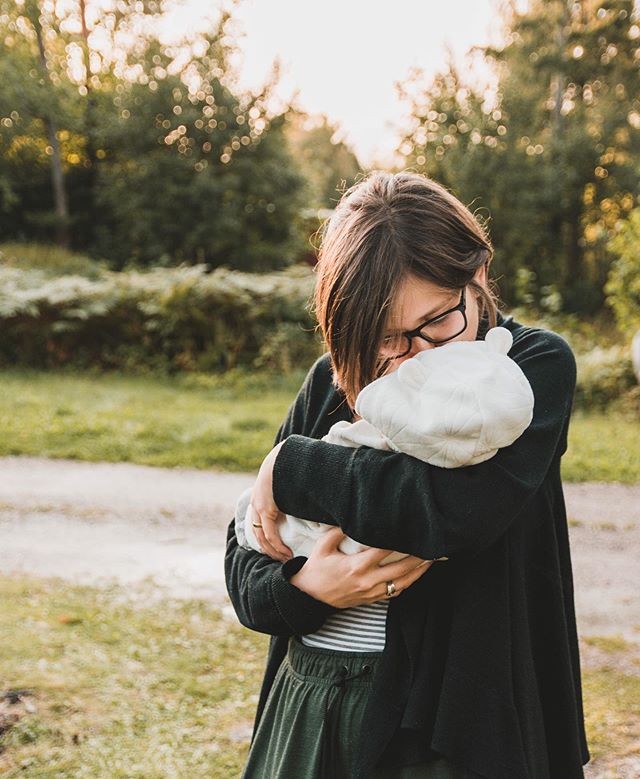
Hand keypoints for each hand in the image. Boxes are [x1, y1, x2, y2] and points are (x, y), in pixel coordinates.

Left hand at [249, 440, 292, 562]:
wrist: (282, 455)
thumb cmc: (288, 468)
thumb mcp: (286, 486)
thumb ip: (290, 497)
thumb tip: (306, 501)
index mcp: (260, 501)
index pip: (260, 528)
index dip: (269, 543)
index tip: (281, 553)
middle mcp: (256, 506)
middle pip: (259, 537)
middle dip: (271, 552)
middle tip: (283, 562)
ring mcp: (258, 507)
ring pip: (262, 538)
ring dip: (274, 552)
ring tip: (286, 560)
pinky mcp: (265, 508)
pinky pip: (268, 533)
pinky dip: (276, 545)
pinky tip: (285, 552)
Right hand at [290, 527, 433, 607]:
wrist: (308, 598)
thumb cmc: (316, 570)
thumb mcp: (323, 547)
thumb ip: (338, 532)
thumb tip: (351, 520)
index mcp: (357, 566)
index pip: (384, 550)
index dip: (398, 540)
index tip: (409, 530)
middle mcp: (367, 580)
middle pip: (400, 569)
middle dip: (417, 558)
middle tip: (431, 548)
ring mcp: (371, 592)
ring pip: (402, 584)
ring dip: (417, 573)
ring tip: (430, 562)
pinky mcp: (370, 600)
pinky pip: (394, 593)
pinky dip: (407, 584)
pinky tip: (414, 576)